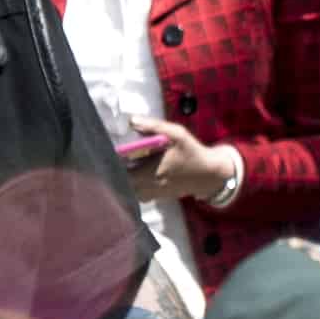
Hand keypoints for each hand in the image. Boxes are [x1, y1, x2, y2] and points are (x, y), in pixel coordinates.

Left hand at [123, 119, 242, 204]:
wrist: (209, 174)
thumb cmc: (192, 152)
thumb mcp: (177, 134)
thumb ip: (154, 126)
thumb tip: (131, 121)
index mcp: (150, 172)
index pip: (120, 172)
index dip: (111, 163)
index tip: (109, 152)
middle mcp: (149, 187)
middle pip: (122, 184)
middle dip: (116, 172)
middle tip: (116, 158)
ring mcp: (153, 194)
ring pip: (129, 192)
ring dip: (125, 181)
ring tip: (125, 167)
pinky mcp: (158, 198)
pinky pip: (139, 196)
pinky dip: (134, 187)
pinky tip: (137, 175)